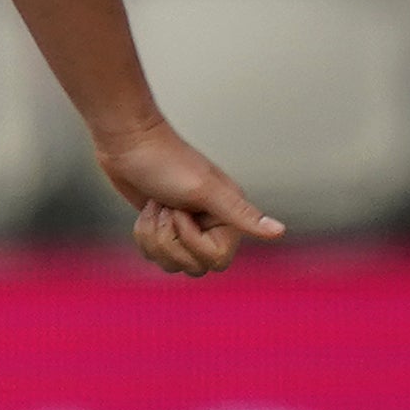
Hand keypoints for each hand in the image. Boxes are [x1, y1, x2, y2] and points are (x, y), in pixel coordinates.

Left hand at [95, 114, 282, 277]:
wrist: (128, 142)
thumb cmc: (166, 162)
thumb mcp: (205, 190)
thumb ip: (242, 215)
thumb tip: (280, 232)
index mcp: (229, 217)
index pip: (217, 261)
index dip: (191, 241)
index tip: (180, 212)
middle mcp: (211, 225)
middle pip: (193, 267)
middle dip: (168, 240)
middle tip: (166, 208)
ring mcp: (187, 228)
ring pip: (170, 263)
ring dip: (153, 235)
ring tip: (155, 206)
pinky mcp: (164, 228)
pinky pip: (154, 254)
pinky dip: (143, 233)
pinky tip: (146, 209)